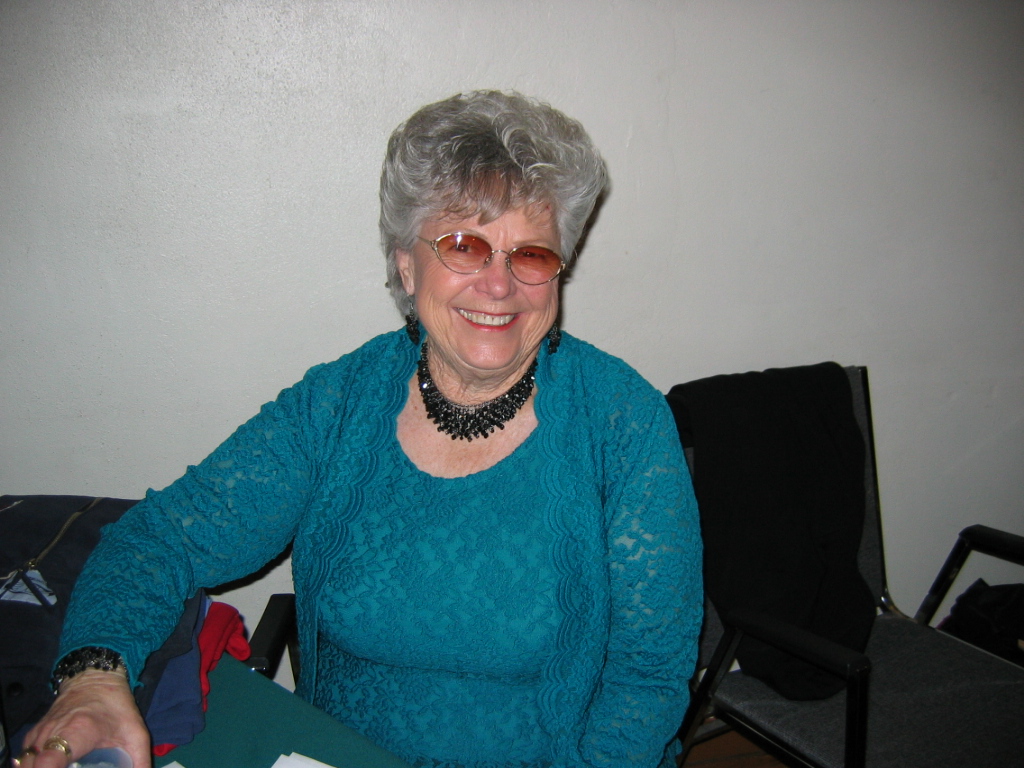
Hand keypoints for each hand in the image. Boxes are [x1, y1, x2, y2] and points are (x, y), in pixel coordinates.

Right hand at [16, 669, 150, 767]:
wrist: (94, 678)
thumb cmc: (115, 706)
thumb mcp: (135, 733)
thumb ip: (140, 761)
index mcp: (78, 731)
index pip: (50, 760)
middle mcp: (51, 733)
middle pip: (34, 767)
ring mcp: (38, 735)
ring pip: (26, 764)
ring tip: (69, 766)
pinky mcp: (32, 738)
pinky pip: (26, 760)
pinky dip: (34, 766)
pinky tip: (56, 765)